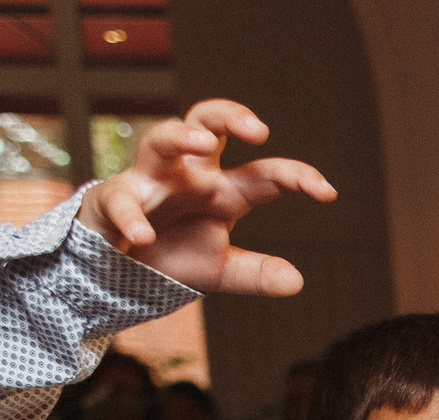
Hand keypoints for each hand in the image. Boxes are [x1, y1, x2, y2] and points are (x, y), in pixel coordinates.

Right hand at [75, 100, 333, 295]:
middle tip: (257, 129)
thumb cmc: (173, 255)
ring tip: (201, 142)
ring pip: (160, 140)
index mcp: (223, 191)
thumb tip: (295, 282)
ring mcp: (149, 181)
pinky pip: (121, 200)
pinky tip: (143, 235)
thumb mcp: (220, 271)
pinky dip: (132, 216)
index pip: (264, 175)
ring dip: (180, 136)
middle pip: (206, 125)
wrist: (118, 270)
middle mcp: (188, 176)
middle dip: (229, 117)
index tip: (327, 191)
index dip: (296, 177)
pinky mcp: (111, 198)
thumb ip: (255, 274)